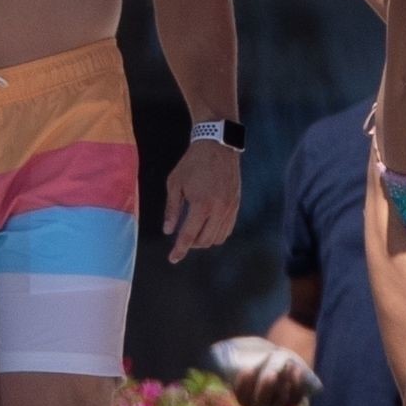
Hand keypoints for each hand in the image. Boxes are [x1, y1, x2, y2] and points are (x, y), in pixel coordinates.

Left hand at [163, 138, 239, 263]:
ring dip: (204, 240)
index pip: (189, 236)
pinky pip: (227, 229)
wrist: (217, 146)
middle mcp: (218, 210)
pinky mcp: (236, 205)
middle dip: (191, 245)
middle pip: (204, 241)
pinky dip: (216, 233)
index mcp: (201, 205)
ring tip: (194, 231)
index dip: (179, 250)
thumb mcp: (175, 184)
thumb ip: (172, 210)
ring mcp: (230, 208)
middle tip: (182, 239)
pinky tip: (207, 226)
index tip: (172, 259)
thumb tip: (168, 231)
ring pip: (217, 238)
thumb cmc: (192, 163)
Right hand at [231, 344, 311, 405]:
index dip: (243, 385)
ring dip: (285, 385)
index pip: (241, 397)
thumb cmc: (258, 357)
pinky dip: (298, 385)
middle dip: (266, 390)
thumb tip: (221, 348)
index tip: (247, 368)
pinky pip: (296, 398)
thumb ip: (238, 356)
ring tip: (288, 365)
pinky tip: (297, 370)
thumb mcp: (247, 356)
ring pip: (280, 403)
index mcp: (244, 397)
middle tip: (271, 374)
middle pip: (261, 405)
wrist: (278, 359)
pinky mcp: (292, 402)